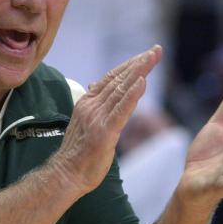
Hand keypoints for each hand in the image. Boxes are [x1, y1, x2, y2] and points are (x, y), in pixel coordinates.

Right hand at [50, 46, 161, 193]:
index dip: (129, 64)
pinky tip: (142, 82)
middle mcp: (92, 106)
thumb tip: (96, 86)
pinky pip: (121, 110)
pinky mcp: (105, 132)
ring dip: (139, 72)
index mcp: (87, 102)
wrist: (66, 174)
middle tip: (157, 49)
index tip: (145, 54)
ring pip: (121, 90)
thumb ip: (94, 104)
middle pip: (119, 79)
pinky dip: (132, 95)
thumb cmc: (78, 153)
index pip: (111, 78)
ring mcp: (97, 118)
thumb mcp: (86, 122)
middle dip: (139, 63)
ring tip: (152, 58)